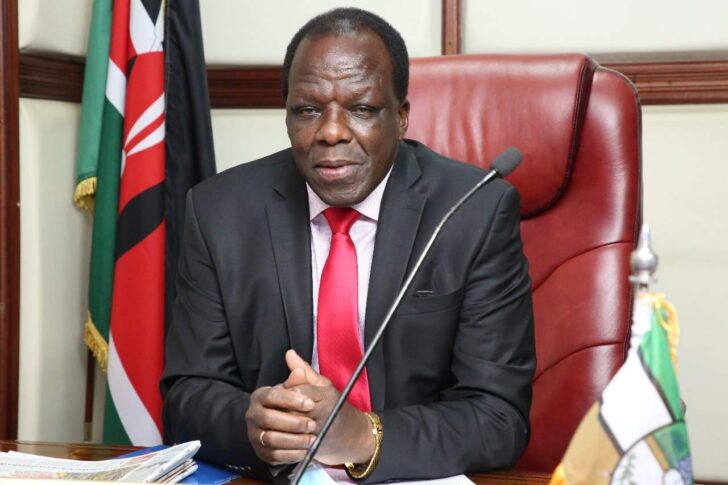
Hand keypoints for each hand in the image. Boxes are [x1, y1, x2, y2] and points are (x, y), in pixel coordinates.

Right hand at [245, 381, 316, 464]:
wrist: (294, 425)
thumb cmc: (298, 402)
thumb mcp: (302, 388)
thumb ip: (300, 379)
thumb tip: (297, 365)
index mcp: (260, 395)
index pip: (272, 395)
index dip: (291, 400)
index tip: (310, 404)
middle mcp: (253, 415)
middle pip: (268, 419)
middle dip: (293, 422)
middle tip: (312, 424)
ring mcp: (255, 434)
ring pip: (271, 439)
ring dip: (293, 440)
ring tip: (312, 439)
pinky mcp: (261, 452)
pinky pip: (273, 456)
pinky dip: (291, 455)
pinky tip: (305, 450)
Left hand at [283, 350, 374, 464]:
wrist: (352, 434)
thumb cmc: (333, 405)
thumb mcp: (322, 385)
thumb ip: (304, 371)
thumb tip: (289, 353)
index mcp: (325, 394)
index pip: (298, 391)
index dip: (286, 392)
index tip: (280, 393)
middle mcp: (325, 412)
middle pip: (293, 409)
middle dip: (280, 409)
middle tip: (271, 408)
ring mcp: (321, 430)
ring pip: (293, 427)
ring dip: (281, 425)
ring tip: (274, 422)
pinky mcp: (318, 445)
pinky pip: (296, 442)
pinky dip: (286, 439)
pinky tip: (280, 435)